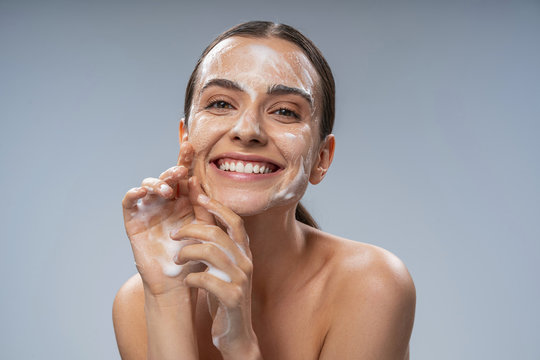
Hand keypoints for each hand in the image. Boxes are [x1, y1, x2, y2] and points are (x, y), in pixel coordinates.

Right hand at [122, 142, 203, 295]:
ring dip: (157, 182)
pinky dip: (134, 194)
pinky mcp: (134, 220)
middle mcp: (167, 202)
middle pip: (167, 177)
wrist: (178, 282)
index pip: (184, 176)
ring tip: (167, 191)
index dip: (185, 159)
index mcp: (185, 201)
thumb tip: (196, 180)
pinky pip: (130, 202)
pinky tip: (141, 192)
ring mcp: (150, 209)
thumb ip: (203, 207)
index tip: (190, 143)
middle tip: (180, 169)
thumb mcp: (205, 229)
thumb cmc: (195, 256)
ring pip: (149, 185)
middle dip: (173, 168)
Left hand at [170, 177, 260, 357]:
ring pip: (210, 252)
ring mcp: (241, 280)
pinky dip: (191, 277)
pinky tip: (187, 280)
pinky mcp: (232, 298)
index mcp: (244, 252)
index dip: (217, 206)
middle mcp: (246, 262)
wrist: (236, 332)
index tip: (198, 196)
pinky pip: (206, 279)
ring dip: (187, 253)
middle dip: (191, 229)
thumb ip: (218, 247)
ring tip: (177, 259)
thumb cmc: (224, 296)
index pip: (234, 221)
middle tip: (174, 235)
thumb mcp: (224, 267)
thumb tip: (201, 221)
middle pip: (218, 233)